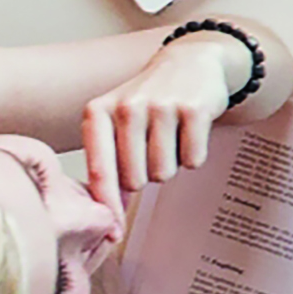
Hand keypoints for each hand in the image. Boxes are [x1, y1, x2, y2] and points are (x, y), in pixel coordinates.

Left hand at [75, 24, 255, 202]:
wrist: (190, 61)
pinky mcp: (194, 109)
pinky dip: (194, 154)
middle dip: (146, 175)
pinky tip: (190, 132)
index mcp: (98, 113)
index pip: (100, 172)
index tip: (113, 232)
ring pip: (164, 172)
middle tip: (152, 150)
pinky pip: (193, 160)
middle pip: (135, 180)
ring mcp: (161, 106)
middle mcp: (126, 107)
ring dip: (170, 164)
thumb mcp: (116, 123)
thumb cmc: (147, 101)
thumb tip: (109, 217)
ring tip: (170, 137)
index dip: (107, 207)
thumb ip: (108, 165)